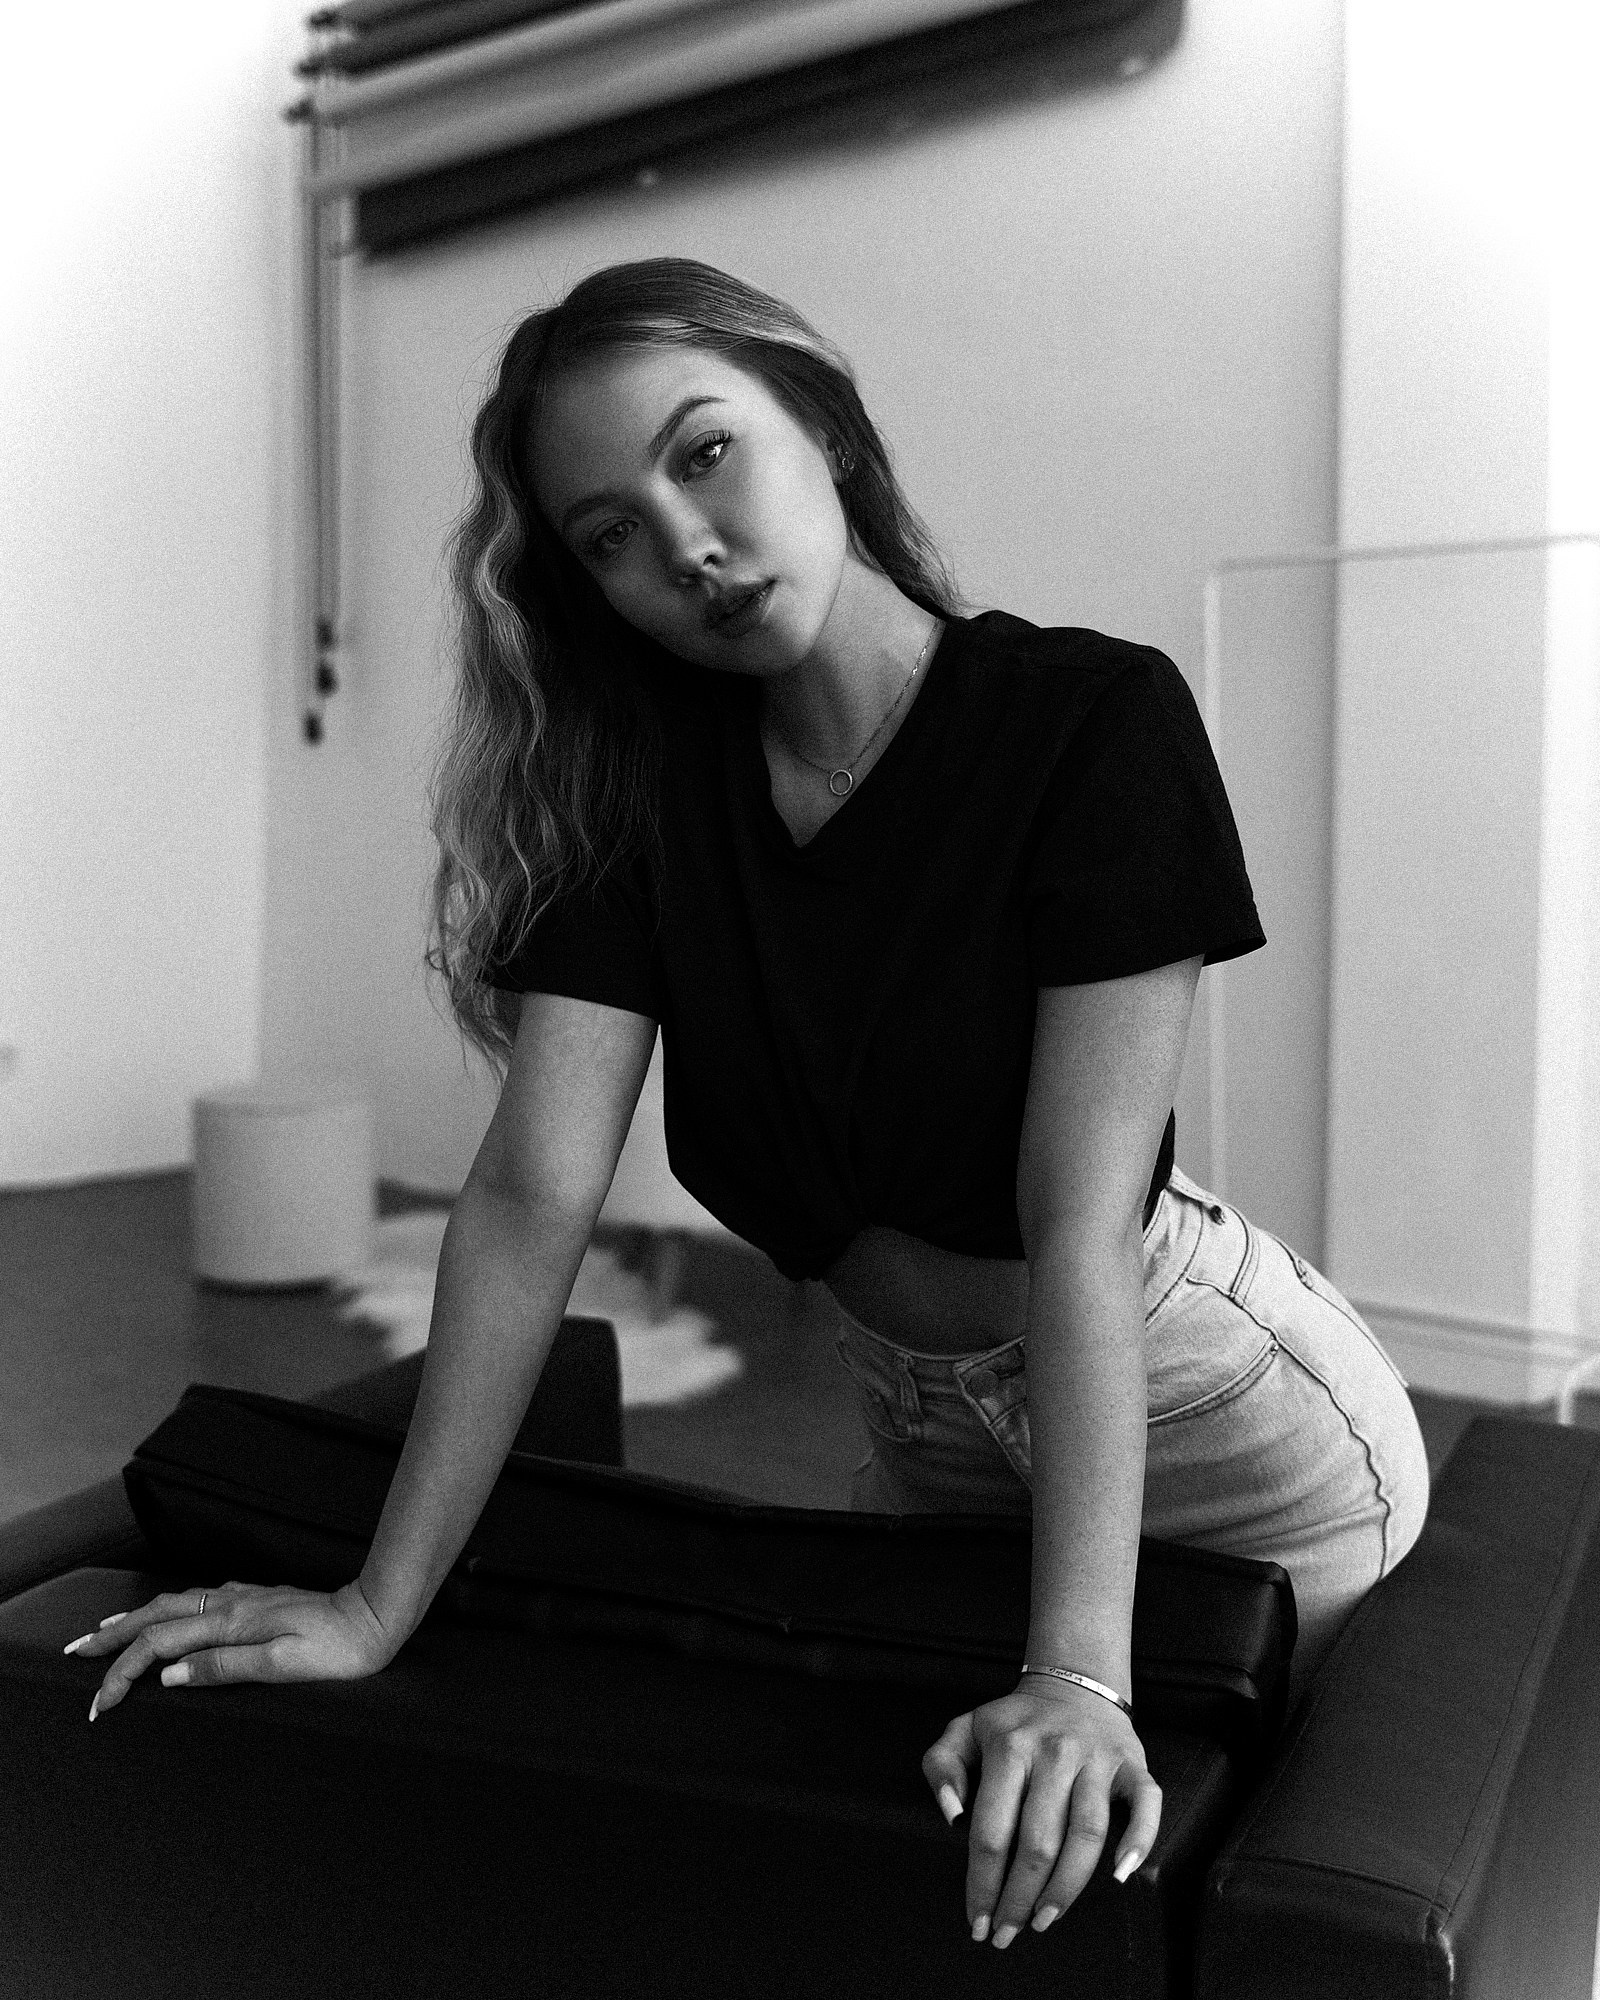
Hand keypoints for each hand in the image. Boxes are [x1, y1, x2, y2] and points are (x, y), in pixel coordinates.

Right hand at [63, 1580, 395, 1719]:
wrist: (375, 1616)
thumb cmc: (337, 1650)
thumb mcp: (283, 1666)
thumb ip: (226, 1667)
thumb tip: (170, 1673)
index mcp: (233, 1624)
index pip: (160, 1646)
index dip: (124, 1673)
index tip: (100, 1704)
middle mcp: (232, 1604)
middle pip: (157, 1615)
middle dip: (113, 1635)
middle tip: (76, 1651)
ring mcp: (244, 1598)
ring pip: (175, 1603)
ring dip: (136, 1618)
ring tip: (107, 1630)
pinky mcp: (257, 1598)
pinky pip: (197, 1601)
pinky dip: (169, 1609)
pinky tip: (169, 1614)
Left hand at [922, 1676, 1161, 1948]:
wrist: (1074, 1684)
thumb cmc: (1014, 1722)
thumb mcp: (964, 1729)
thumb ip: (941, 1766)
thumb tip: (952, 1817)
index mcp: (1009, 1746)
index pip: (992, 1830)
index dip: (982, 1883)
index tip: (976, 1921)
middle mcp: (1055, 1752)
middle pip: (1039, 1842)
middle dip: (1020, 1898)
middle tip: (1008, 1933)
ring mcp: (1097, 1758)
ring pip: (1087, 1834)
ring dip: (1066, 1887)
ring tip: (1045, 1920)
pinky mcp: (1131, 1764)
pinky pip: (1145, 1804)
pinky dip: (1139, 1840)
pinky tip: (1120, 1876)